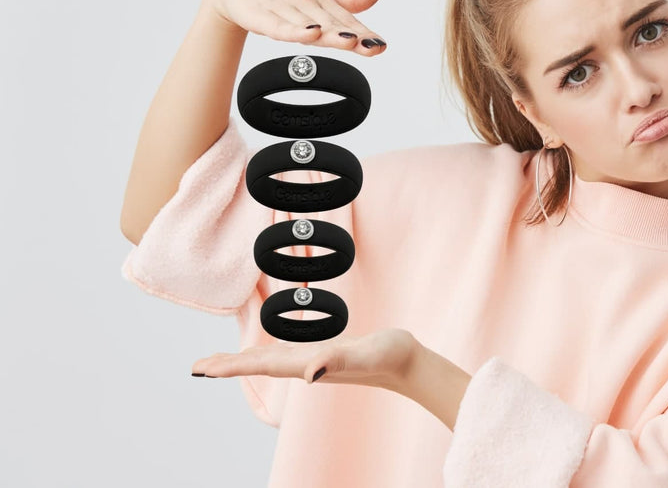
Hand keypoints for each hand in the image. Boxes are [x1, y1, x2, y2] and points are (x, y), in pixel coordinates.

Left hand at [191, 327, 420, 389]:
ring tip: (220, 362)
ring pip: (270, 361)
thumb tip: (309, 374)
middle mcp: (307, 365)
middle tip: (197, 367)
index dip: (230, 366)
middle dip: (227, 366)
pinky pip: (286, 355)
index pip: (261, 366)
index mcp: (309, 364)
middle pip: (259, 366)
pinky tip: (264, 355)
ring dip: (243, 361)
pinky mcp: (325, 354)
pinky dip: (266, 355)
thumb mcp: (363, 354)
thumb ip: (336, 361)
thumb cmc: (389, 356)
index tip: (202, 369)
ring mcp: (315, 361)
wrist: (410, 363)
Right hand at [201, 0, 387, 56]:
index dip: (366, 34)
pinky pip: (281, 27)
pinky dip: (295, 30)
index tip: (380, 45)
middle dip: (354, 36)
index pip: (348, 20)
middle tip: (371, 46)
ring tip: (350, 41)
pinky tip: (310, 33)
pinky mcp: (264, 17)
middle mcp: (307, 3)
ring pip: (310, 25)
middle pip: (333, 24)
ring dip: (330, 34)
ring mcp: (285, 9)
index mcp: (323, 0)